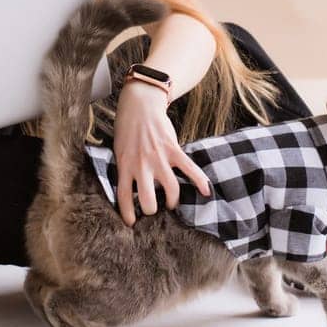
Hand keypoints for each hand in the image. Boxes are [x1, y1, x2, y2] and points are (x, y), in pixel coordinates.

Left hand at [110, 80, 212, 226]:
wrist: (140, 104)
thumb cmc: (128, 129)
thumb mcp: (120, 150)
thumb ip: (126, 169)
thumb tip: (132, 189)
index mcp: (124, 166)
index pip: (123, 197)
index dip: (127, 213)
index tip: (131, 222)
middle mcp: (141, 165)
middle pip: (148, 200)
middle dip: (152, 210)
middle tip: (154, 209)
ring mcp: (158, 158)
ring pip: (170, 190)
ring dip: (172, 201)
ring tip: (171, 203)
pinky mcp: (173, 149)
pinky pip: (189, 169)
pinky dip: (200, 181)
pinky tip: (206, 192)